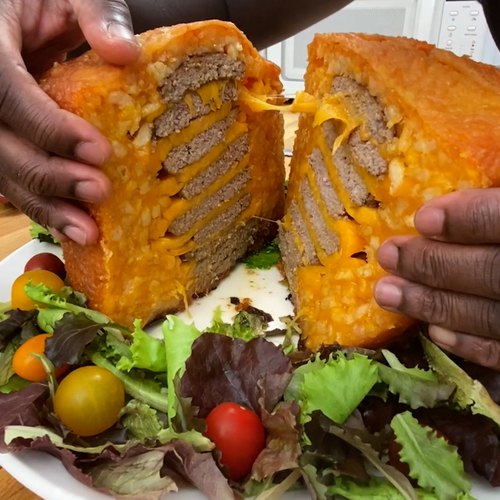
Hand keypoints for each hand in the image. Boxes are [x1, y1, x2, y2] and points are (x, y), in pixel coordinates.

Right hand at [0, 0, 139, 244]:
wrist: (14, 9)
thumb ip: (95, 13)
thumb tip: (126, 54)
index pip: (6, 93)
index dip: (49, 128)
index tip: (98, 152)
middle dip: (49, 176)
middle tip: (98, 193)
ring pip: (1, 172)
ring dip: (44, 206)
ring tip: (88, 232)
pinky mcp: (1, 139)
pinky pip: (11, 177)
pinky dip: (41, 203)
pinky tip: (71, 224)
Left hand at [374, 188, 499, 370]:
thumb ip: (492, 195)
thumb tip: (443, 185)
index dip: (467, 219)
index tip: (422, 218)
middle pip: (491, 272)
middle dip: (433, 265)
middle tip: (387, 255)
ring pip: (490, 316)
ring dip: (434, 305)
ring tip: (385, 293)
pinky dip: (469, 344)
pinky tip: (433, 331)